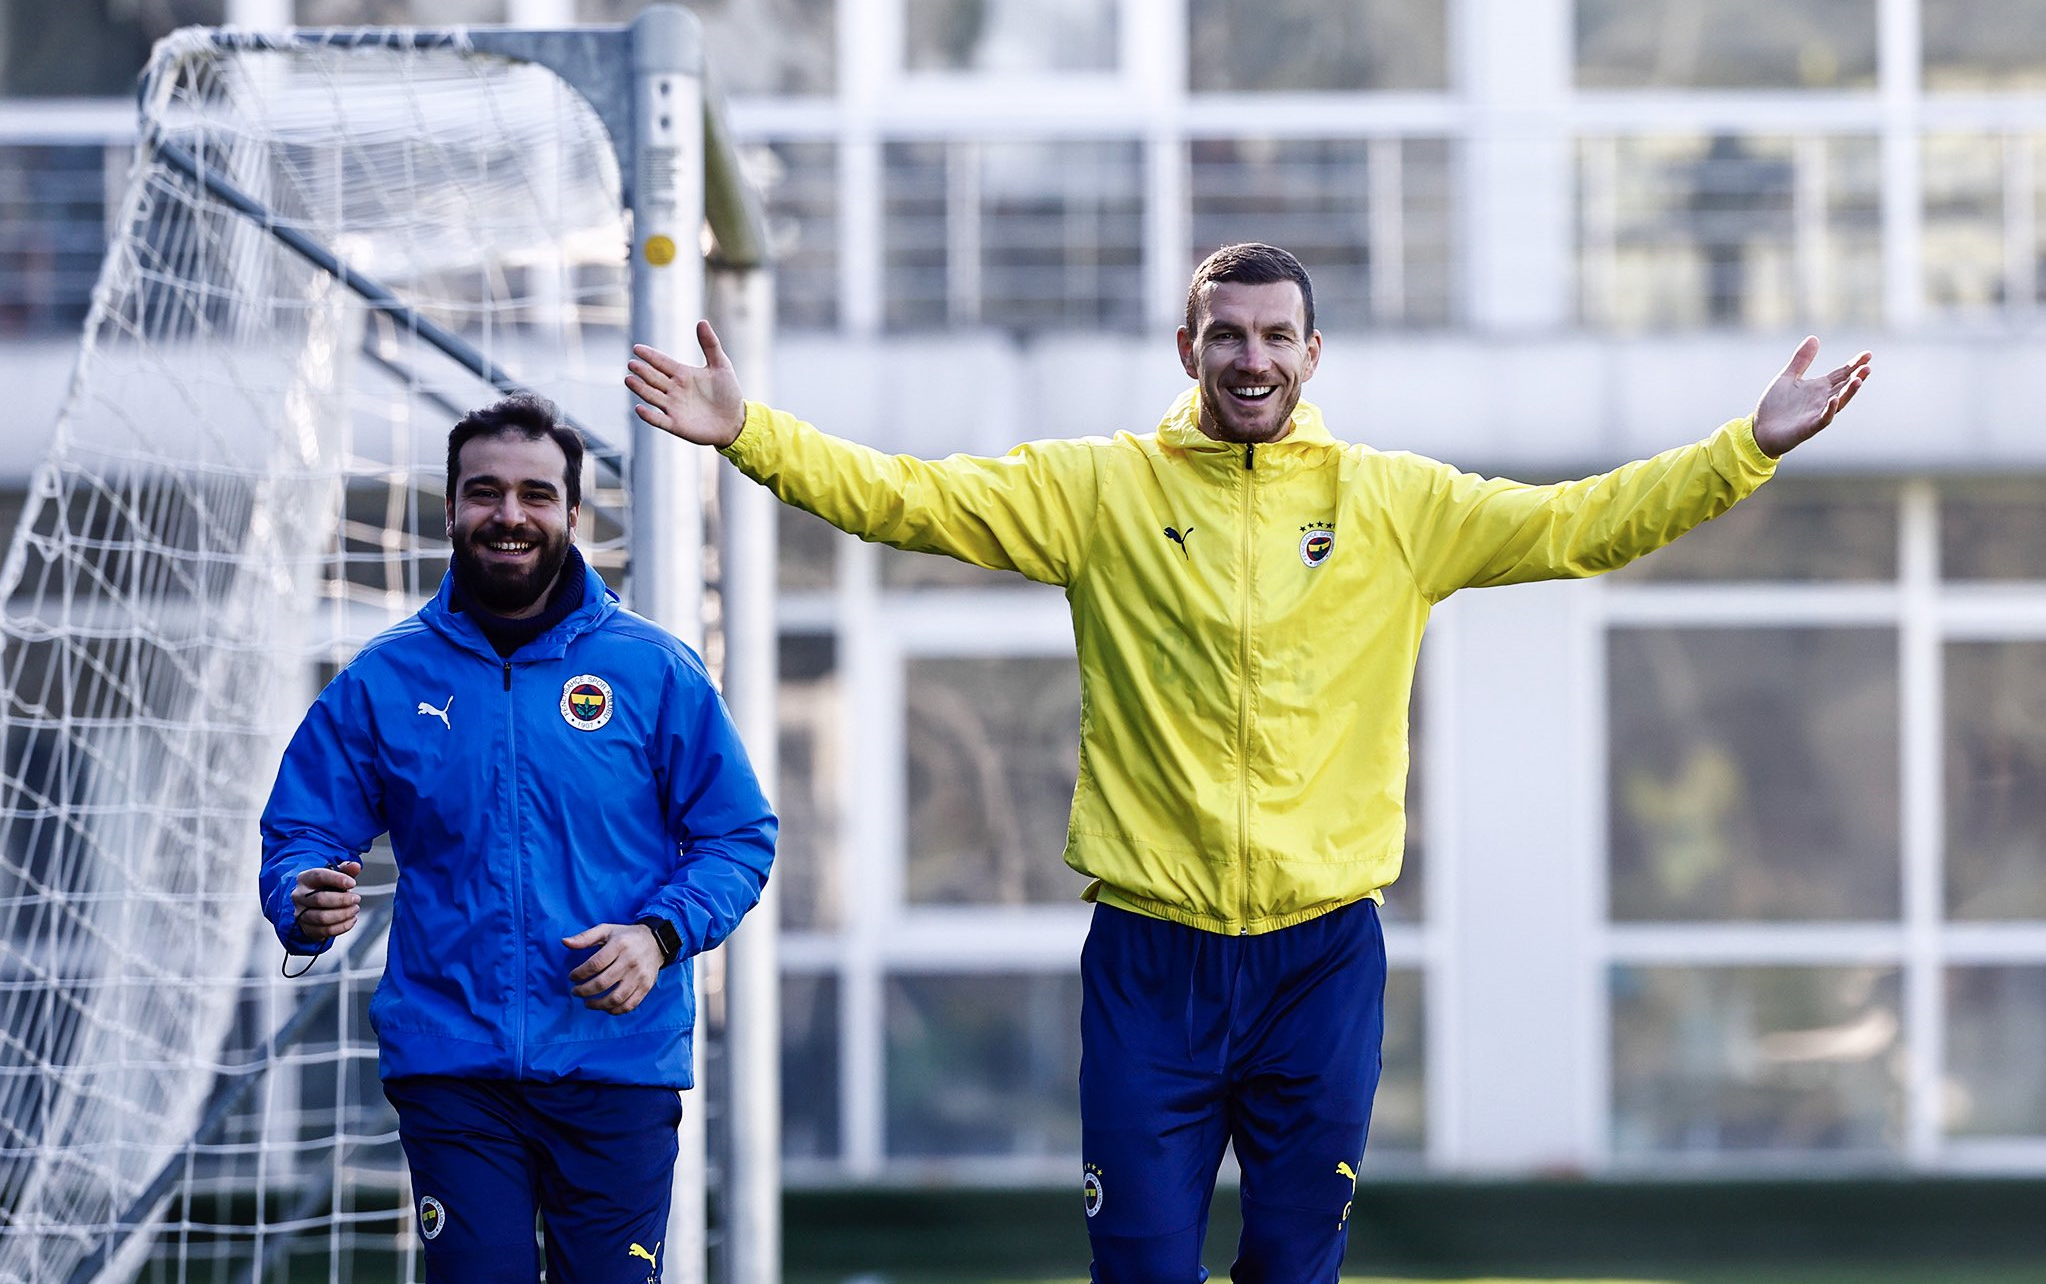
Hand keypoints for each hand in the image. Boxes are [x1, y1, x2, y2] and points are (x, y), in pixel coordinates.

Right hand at [291, 861, 361, 941]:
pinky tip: (351, 920)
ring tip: (354, 909)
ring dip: (343, 914)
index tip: (352, 883)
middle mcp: (299, 896)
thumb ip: (346, 869)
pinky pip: (325, 931)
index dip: (337, 879)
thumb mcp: (335, 875)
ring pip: (322, 917)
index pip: (319, 876)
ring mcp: (301, 914)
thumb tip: (355, 866)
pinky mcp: (307, 928)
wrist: (312, 905)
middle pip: (320, 899)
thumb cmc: (325, 887)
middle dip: (342, 900)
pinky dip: (342, 927)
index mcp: (305, 879)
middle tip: (356, 899)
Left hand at [564, 922, 664, 1014]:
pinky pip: (629, 1005)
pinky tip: (605, 1007)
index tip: (572, 977)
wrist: (656, 942)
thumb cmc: (626, 937)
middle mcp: (630, 961)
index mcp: (619, 945)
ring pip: (615, 998)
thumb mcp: (606, 930)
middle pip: (602, 983)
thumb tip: (564, 942)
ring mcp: (639, 976)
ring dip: (597, 1004)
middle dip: (584, 991)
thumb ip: (585, 937)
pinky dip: (615, 1010)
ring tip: (587, 1002)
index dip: (579, 974)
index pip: (594, 965)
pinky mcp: (646, 987)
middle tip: (575, 991)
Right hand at [625, 321, 746, 447]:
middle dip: (642, 371)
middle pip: (654, 378)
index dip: (650, 356)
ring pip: (652, 396)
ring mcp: (673, 407)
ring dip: (640, 389)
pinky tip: (639, 408)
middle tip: (632, 363)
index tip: (637, 348)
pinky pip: (659, 420)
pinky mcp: (676, 425)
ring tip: (629, 379)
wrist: (735, 421)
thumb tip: (701, 321)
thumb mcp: (721, 366)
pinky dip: (649, 416)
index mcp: (683, 374)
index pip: (662, 362)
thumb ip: (710, 345)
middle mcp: (674, 389)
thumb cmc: (728, 393)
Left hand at [1751, 337, 1871, 457]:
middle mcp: (1822, 400)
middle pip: (1844, 387)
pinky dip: (1829, 410)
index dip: (1854, 364)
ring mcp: (1817, 414)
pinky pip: (1823, 419)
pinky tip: (1834, 400)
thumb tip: (1814, 337)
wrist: (1760, 430)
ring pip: (1838, 403)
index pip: (1841, 374)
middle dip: (1857, 377)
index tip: (1868, 354)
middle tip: (1867, 367)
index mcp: (1818, 387)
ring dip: (1849, 392)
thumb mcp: (1787, 377)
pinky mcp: (1809, 427)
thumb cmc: (1775, 406)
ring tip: (1858, 380)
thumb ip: (1802, 360)